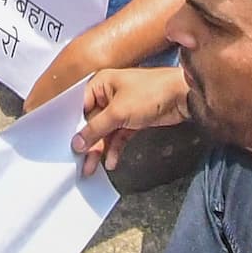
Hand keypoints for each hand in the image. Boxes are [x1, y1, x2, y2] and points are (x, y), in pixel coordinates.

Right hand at [73, 65, 190, 176]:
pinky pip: (118, 136)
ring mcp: (122, 107)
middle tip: (82, 163)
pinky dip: (115, 148)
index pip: (80, 107)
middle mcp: (109, 94)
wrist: (183, 96)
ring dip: (100, 149)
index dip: (74, 127)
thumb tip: (77, 143)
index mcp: (101, 83)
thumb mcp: (118, 112)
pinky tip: (111, 162)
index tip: (69, 146)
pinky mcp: (133, 119)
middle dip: (88, 143)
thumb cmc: (150, 94)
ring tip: (92, 168)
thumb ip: (96, 129)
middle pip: (92, 122)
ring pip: (105, 131)